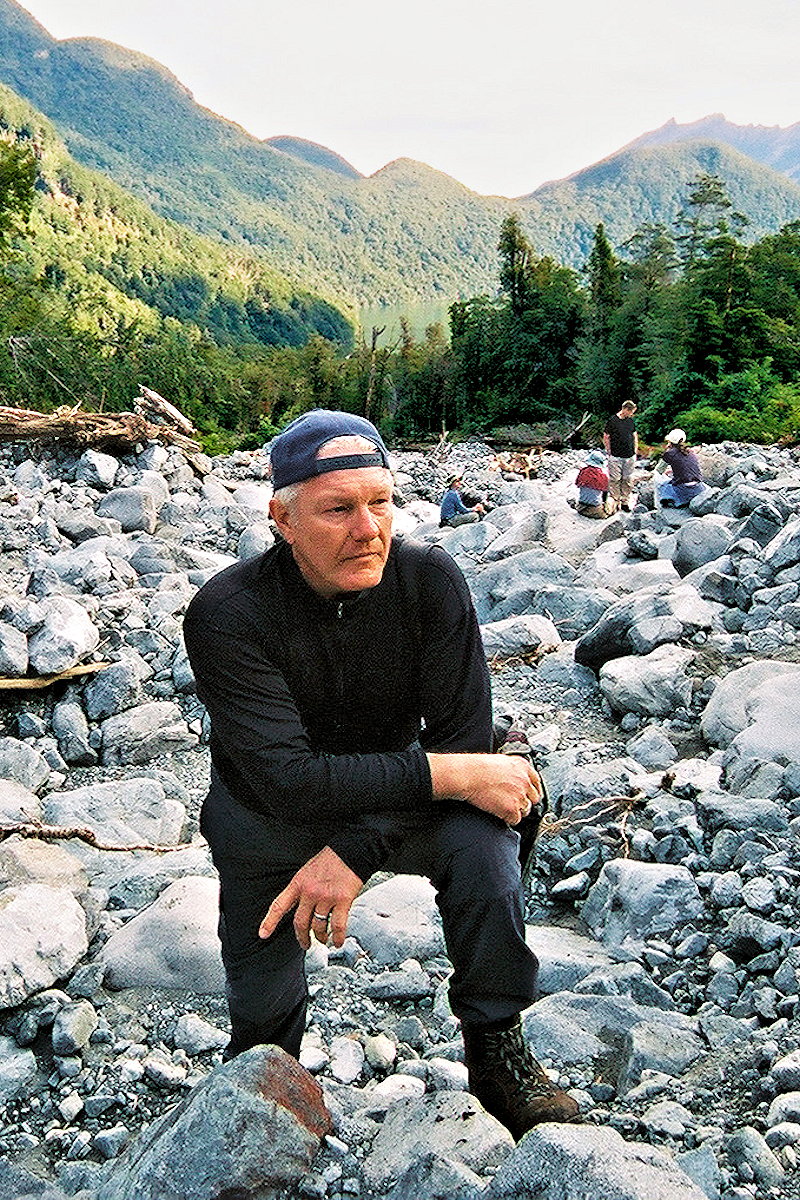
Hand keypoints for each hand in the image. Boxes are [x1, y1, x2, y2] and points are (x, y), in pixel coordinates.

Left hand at [258, 846, 362, 949]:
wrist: (350, 851)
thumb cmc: (330, 860)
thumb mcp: (307, 871)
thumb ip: (302, 888)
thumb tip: (300, 906)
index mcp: (298, 883)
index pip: (279, 905)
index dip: (270, 921)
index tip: (263, 934)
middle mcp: (310, 892)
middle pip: (300, 923)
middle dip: (302, 937)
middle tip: (305, 944)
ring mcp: (326, 897)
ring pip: (318, 926)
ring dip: (320, 937)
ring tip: (323, 939)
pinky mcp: (342, 900)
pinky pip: (338, 925)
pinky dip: (337, 937)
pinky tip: (337, 941)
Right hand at [427, 752, 542, 824]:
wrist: (467, 776)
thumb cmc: (477, 767)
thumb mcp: (500, 761)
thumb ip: (512, 769)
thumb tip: (514, 777)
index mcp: (523, 766)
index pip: (537, 781)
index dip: (532, 789)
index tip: (529, 794)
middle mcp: (524, 780)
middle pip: (534, 797)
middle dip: (525, 801)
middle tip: (514, 802)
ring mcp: (519, 795)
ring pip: (526, 809)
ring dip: (517, 810)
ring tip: (503, 807)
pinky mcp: (512, 809)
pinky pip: (516, 819)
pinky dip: (508, 819)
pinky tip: (500, 813)